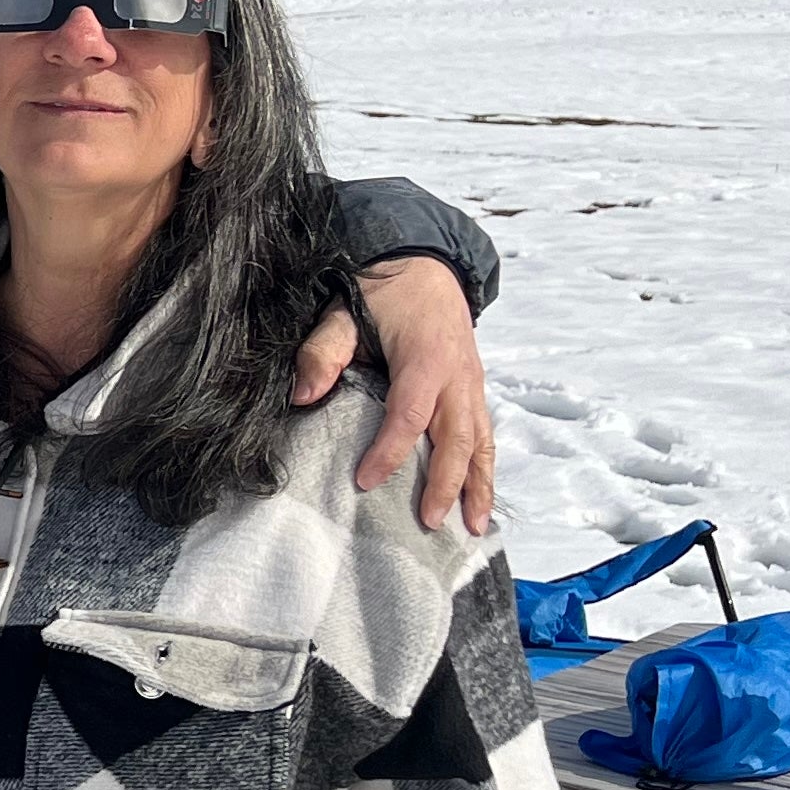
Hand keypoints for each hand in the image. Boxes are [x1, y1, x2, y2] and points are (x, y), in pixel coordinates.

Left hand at [295, 255, 494, 532]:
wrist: (425, 261)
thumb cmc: (382, 289)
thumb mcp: (344, 309)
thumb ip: (324, 350)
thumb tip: (303, 395)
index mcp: (426, 357)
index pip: (409, 412)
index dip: (389, 450)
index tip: (364, 481)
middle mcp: (459, 375)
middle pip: (456, 436)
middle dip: (445, 482)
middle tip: (428, 522)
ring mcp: (472, 383)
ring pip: (481, 441)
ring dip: (478, 485)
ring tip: (474, 527)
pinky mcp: (475, 388)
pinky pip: (485, 434)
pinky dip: (485, 468)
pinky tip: (481, 500)